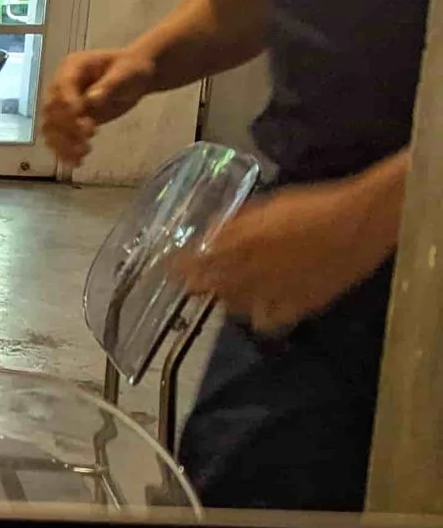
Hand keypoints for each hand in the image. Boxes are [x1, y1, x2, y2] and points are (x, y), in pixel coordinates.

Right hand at [40, 47, 154, 166]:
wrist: (136, 76)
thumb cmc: (132, 69)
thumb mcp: (125, 73)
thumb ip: (109, 85)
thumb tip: (92, 100)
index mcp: (72, 68)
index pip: (61, 88)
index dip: (68, 106)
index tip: (83, 123)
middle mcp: (61, 86)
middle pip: (51, 110)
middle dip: (66, 127)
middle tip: (88, 137)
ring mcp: (63, 105)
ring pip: (51, 127)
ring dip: (63, 143)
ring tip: (81, 156)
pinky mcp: (71, 121)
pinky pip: (59, 137)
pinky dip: (64, 150)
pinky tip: (76, 162)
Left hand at [178, 174, 400, 335]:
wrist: (358, 222)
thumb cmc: (312, 206)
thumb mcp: (266, 207)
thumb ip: (234, 224)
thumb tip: (208, 235)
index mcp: (239, 243)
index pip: (193, 263)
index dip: (177, 268)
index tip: (167, 268)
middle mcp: (249, 270)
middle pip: (208, 288)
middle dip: (196, 285)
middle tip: (190, 282)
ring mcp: (272, 291)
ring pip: (232, 306)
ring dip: (226, 299)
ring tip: (227, 291)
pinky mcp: (297, 306)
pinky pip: (266, 321)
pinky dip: (259, 316)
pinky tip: (259, 308)